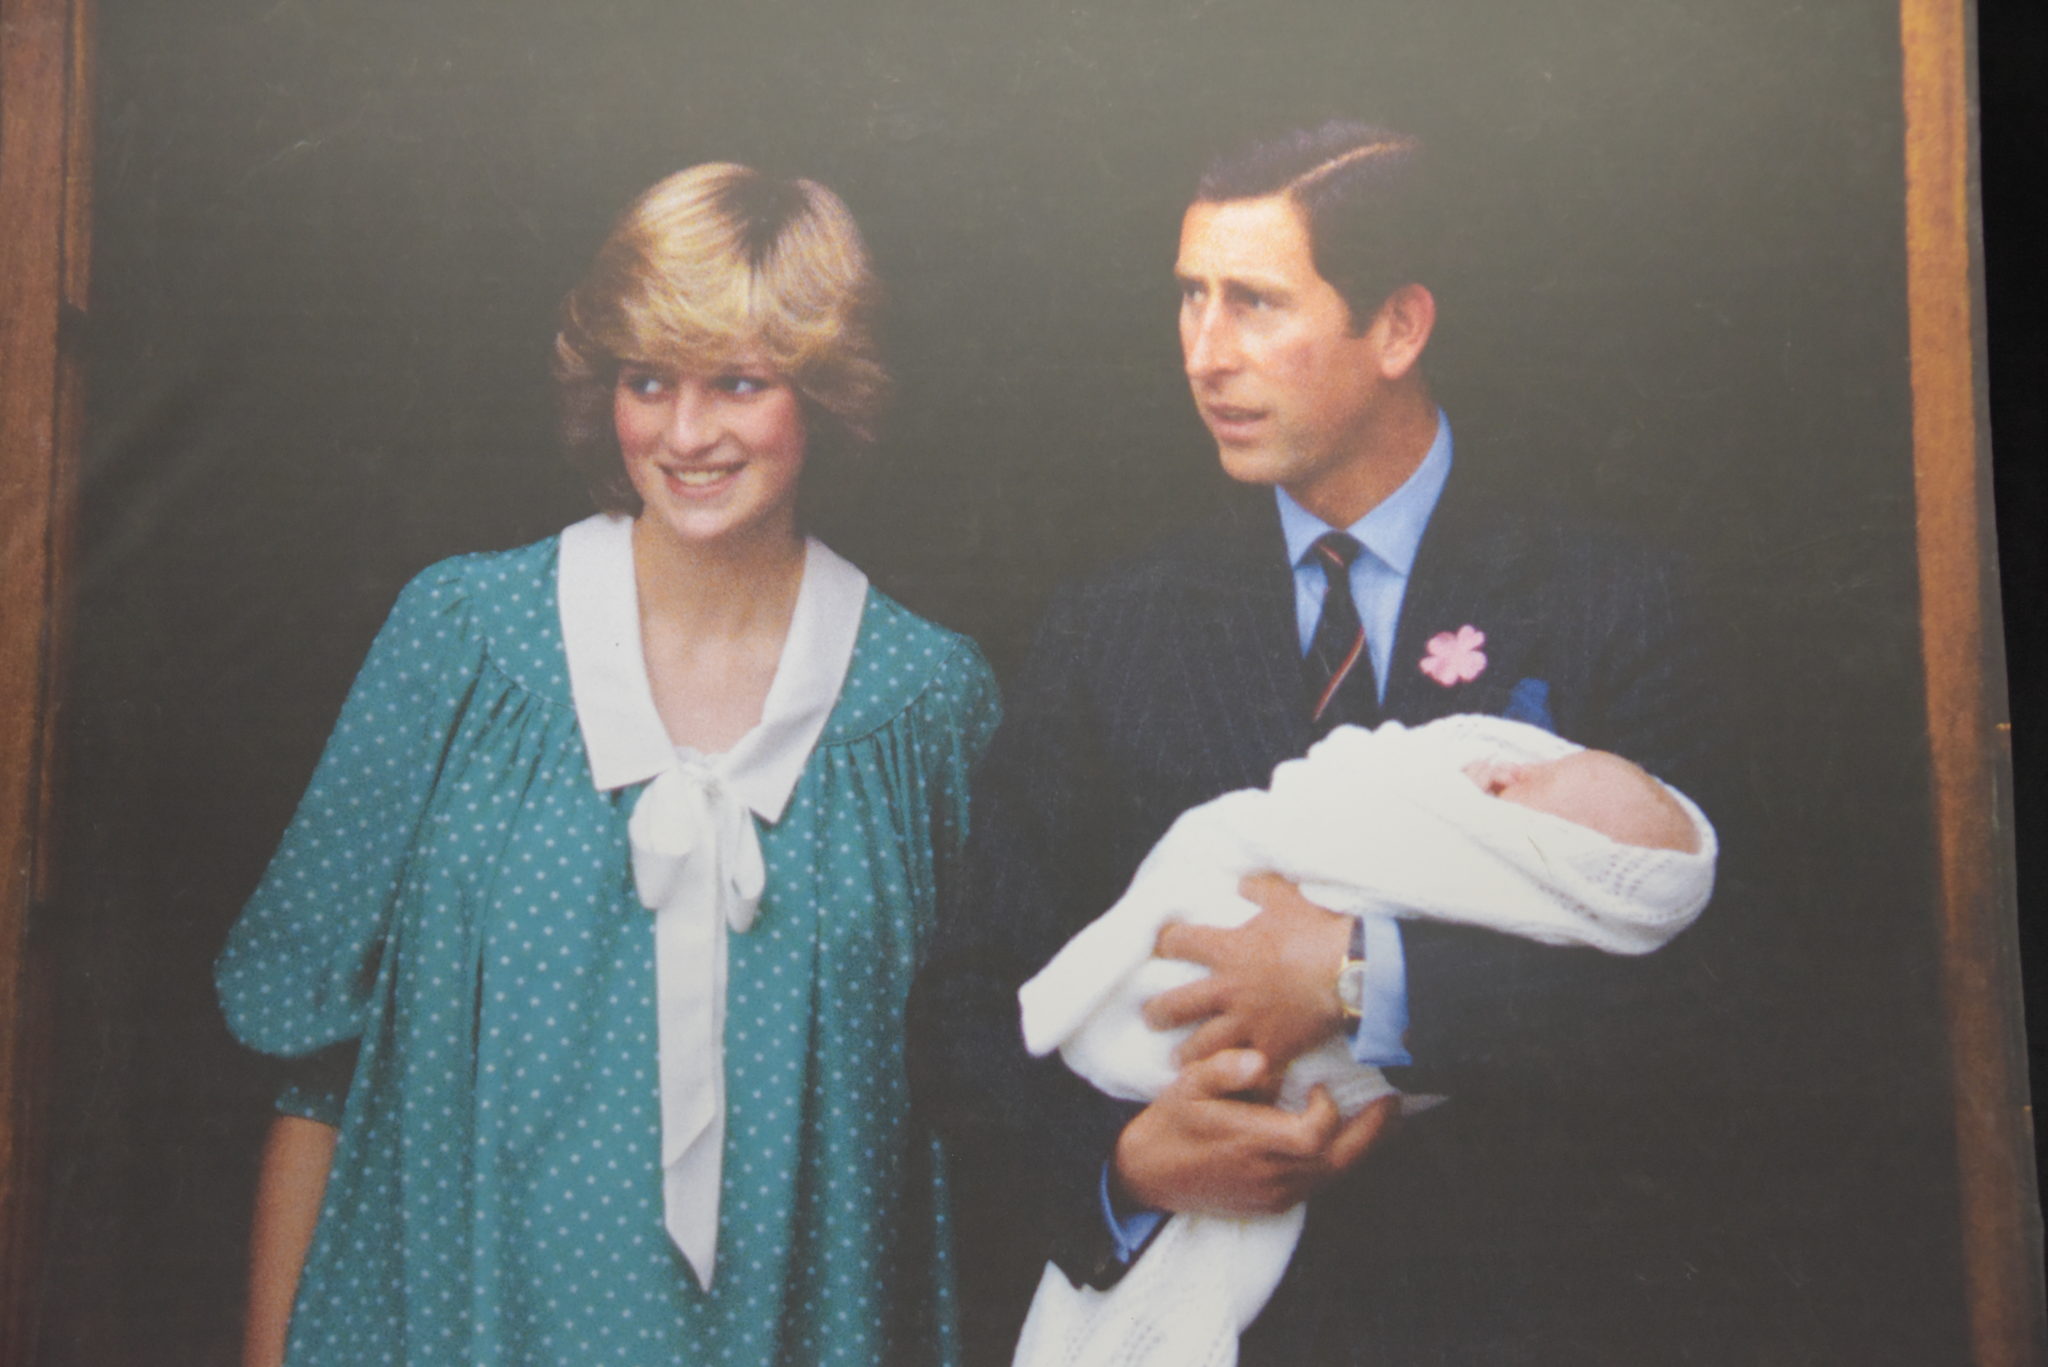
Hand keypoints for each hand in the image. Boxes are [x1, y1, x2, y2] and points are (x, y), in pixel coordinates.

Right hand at [1111, 1049, 1396, 1214]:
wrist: (1146, 1175)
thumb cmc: (1169, 1124)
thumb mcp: (1186, 1087)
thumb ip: (1223, 1069)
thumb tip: (1261, 1062)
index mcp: (1250, 1144)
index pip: (1314, 1135)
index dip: (1328, 1110)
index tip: (1320, 1086)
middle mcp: (1269, 1176)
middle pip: (1339, 1161)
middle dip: (1372, 1132)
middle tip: (1393, 1103)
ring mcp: (1273, 1195)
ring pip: (1334, 1176)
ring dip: (1360, 1147)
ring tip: (1381, 1118)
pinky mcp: (1272, 1205)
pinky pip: (1318, 1184)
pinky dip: (1337, 1161)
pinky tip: (1345, 1139)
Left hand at [1146, 873, 1353, 1069]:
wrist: (1354, 971)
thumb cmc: (1319, 930)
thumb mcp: (1285, 896)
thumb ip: (1258, 888)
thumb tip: (1240, 883)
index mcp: (1228, 949)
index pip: (1177, 942)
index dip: (1166, 943)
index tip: (1162, 948)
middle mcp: (1228, 989)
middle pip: (1174, 1005)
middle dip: (1157, 1012)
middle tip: (1152, 1016)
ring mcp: (1247, 1023)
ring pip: (1201, 1046)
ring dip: (1186, 1053)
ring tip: (1179, 1058)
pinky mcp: (1272, 1048)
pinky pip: (1245, 1070)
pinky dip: (1236, 1077)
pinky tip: (1228, 1081)